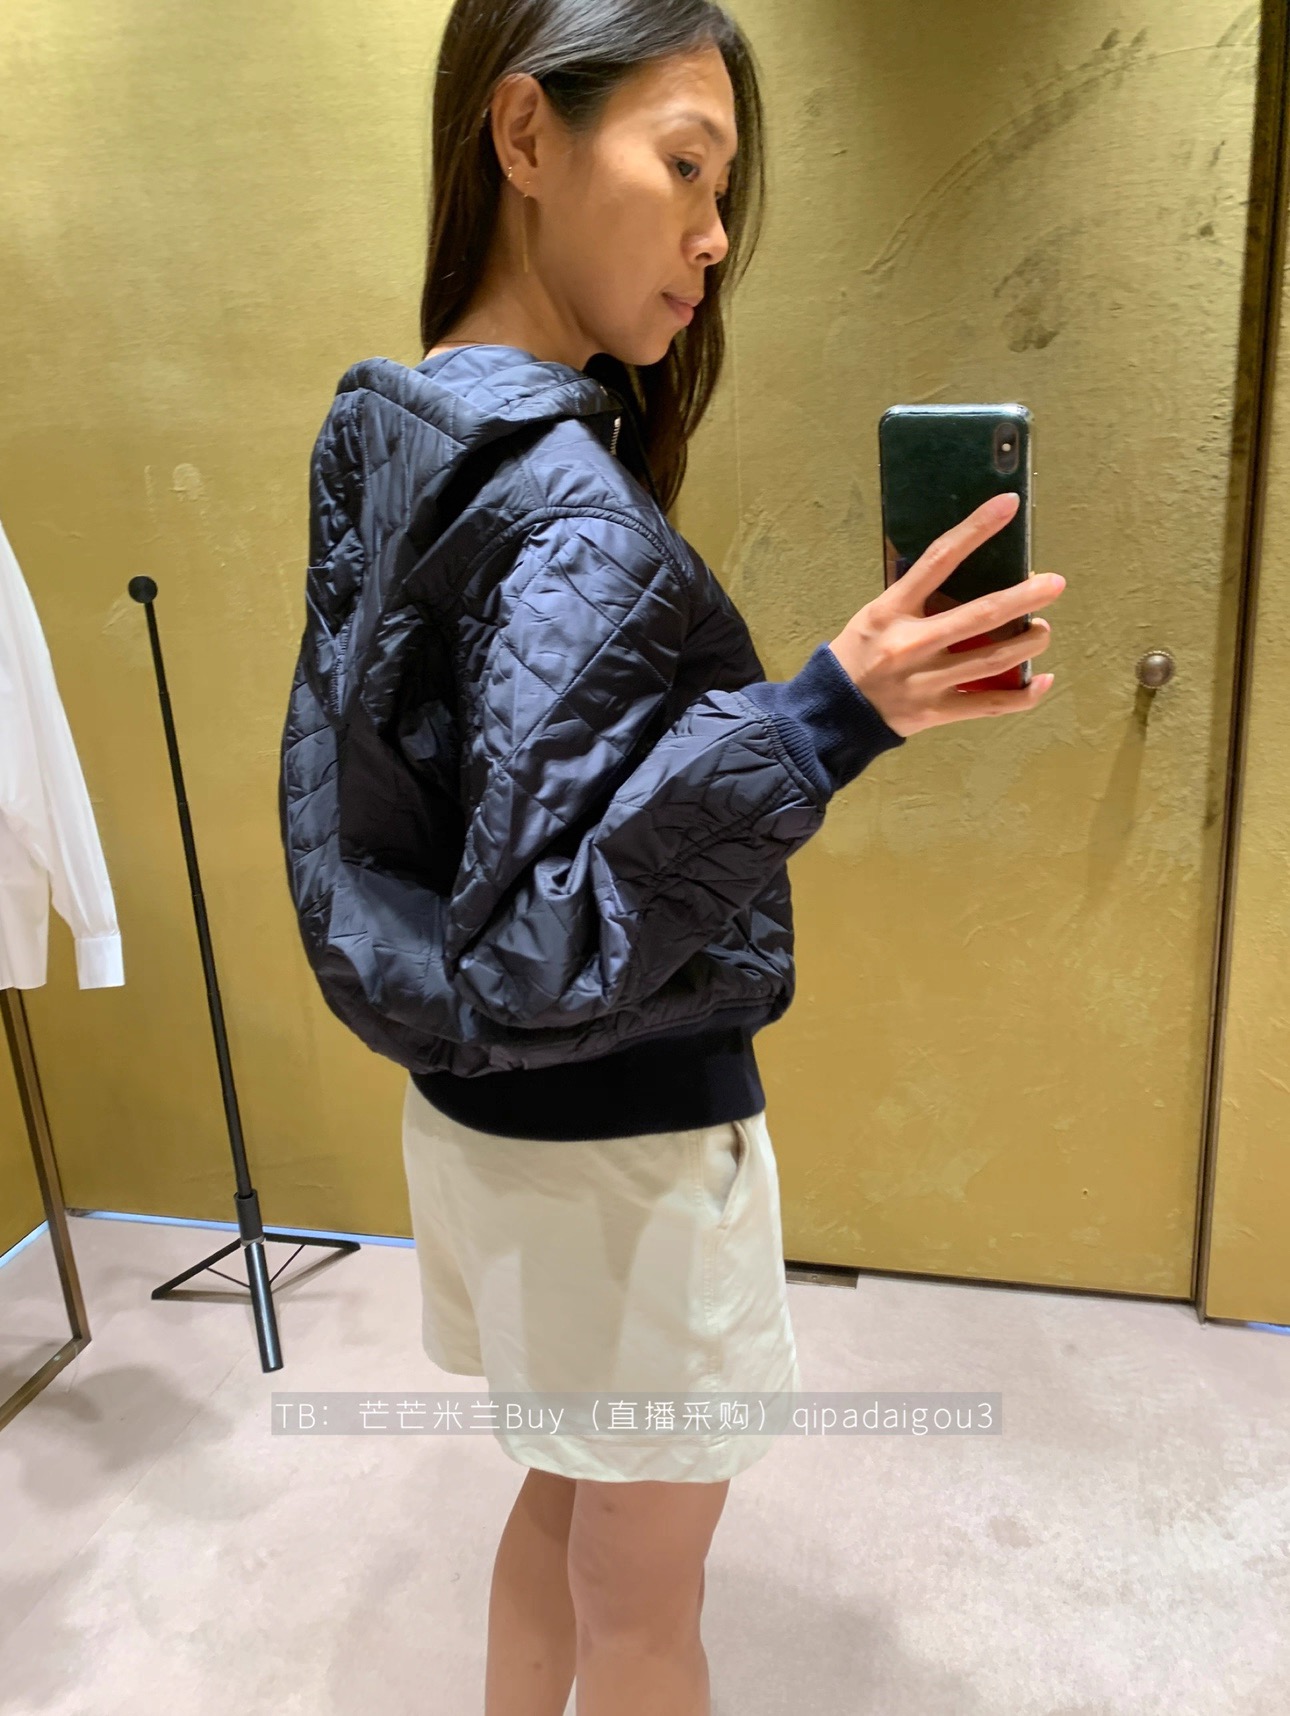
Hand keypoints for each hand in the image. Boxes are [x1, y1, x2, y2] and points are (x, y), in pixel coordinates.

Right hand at [829, 492, 1063, 738]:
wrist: (833, 712)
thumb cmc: (857, 655)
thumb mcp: (875, 615)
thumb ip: (916, 597)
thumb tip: (969, 575)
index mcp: (891, 610)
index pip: (939, 560)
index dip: (976, 530)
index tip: (1008, 506)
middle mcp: (911, 644)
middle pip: (980, 616)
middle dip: (1024, 598)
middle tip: (1054, 584)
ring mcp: (927, 681)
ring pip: (994, 661)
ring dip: (1029, 643)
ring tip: (1042, 629)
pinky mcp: (937, 712)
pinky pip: (991, 704)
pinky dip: (1024, 694)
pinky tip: (1043, 679)